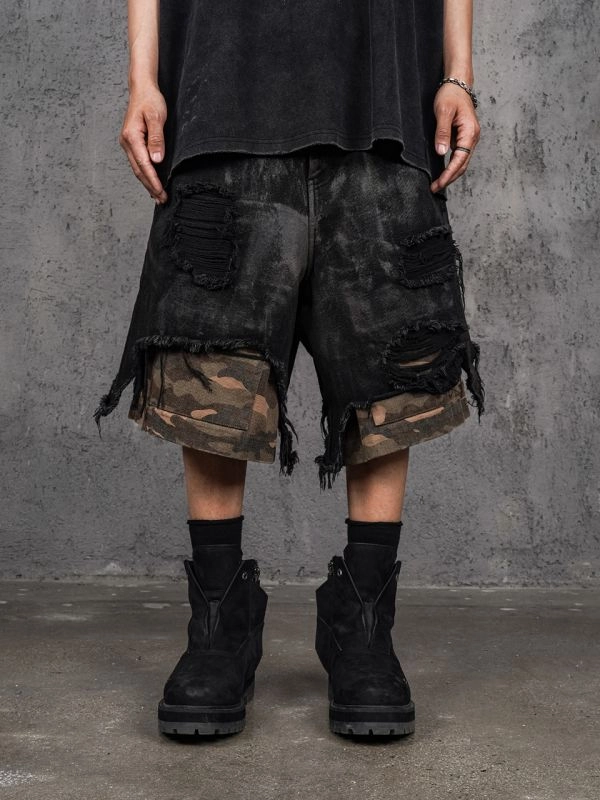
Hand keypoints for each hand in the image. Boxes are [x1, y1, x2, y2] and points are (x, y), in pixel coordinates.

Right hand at [119, 83, 167, 203]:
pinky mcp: (132, 143)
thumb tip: (157, 159)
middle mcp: (127, 142)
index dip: (153, 180)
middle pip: (139, 171)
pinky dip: (145, 175)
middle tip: (162, 199)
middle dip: (150, 186)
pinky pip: (138, 163)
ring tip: (158, 196)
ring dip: (148, 183)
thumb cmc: (150, 101)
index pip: (144, 164)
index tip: (161, 192)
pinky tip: (152, 182)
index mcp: (131, 137)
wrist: (142, 89)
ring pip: (137, 169)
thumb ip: (156, 138)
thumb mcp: (156, 117)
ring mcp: (128, 144)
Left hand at [430, 83, 479, 193]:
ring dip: (451, 174)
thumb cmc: (451, 95)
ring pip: (462, 162)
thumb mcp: (443, 112)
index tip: (439, 184)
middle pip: (463, 165)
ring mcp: (469, 139)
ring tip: (437, 184)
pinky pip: (459, 156)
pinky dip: (451, 166)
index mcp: (470, 132)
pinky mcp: (463, 138)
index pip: (460, 159)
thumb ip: (442, 132)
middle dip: (449, 178)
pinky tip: (442, 172)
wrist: (457, 83)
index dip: (449, 174)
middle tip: (435, 188)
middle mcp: (472, 138)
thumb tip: (441, 153)